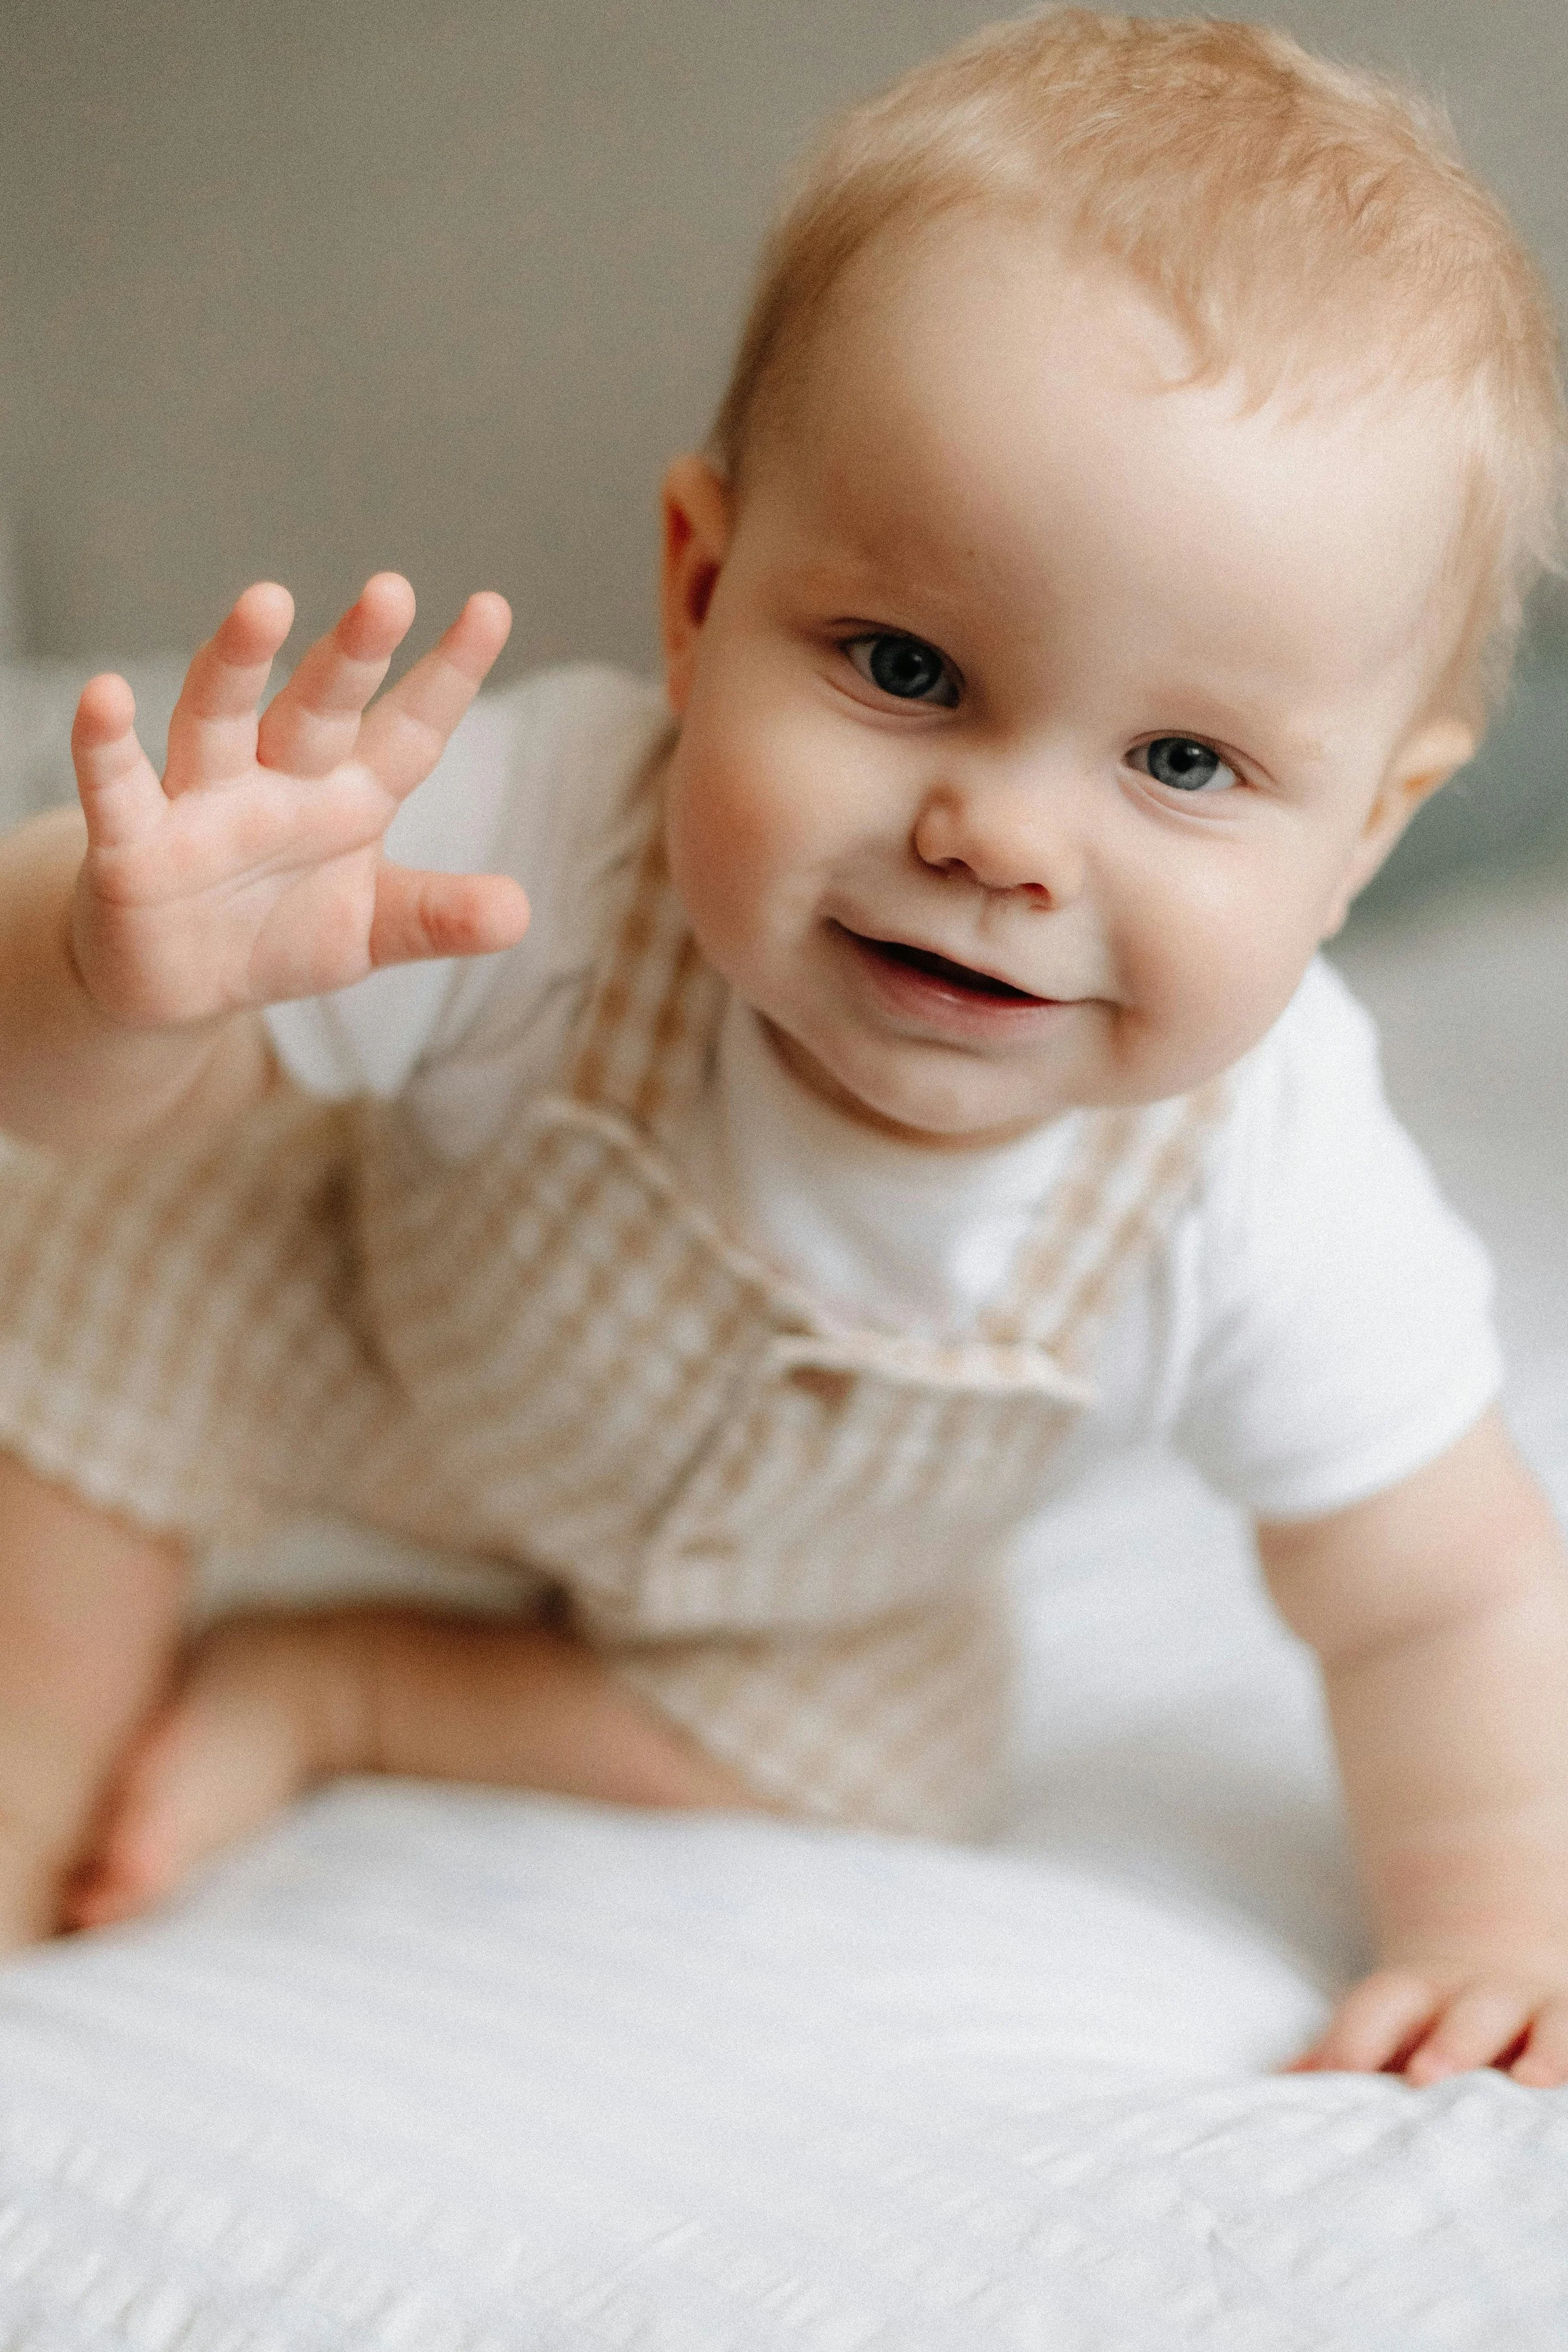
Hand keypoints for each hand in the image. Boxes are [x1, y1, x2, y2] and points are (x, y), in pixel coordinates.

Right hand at [67, 573, 528, 1028]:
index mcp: (349, 796)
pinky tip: (106, 695)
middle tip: (391, 591)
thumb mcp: (372, 931)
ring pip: (220, 716)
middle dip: (354, 651)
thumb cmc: (280, 932)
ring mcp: (203, 802)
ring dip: (239, 661)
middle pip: (320, 705)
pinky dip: (107, 744)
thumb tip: (518, 913)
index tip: (492, 608)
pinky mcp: (133, 842)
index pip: (409, 728)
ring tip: (265, 603)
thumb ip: (437, 917)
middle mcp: (279, 780)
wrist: (180, 984)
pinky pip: (118, 785)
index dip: (449, 673)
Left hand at [1287, 1956, 1567, 2086]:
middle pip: (1463, 2015)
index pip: (1379, 2007)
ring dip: (1538, 2052)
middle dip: (1447, 2045)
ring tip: (1529, 2082)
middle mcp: (1479, 1997)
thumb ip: (1338, 2051)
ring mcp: (1537, 2010)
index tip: (1337, 2071)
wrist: (1494, 1953)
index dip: (1356, 2038)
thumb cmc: (1424, 2016)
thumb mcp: (1381, 2021)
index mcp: (1416, 1994)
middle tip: (1425, 2077)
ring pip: (1543, 2024)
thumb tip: (1272, 2087)